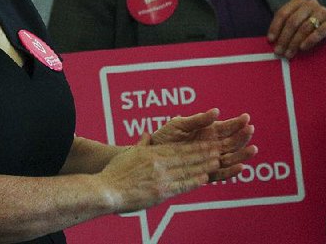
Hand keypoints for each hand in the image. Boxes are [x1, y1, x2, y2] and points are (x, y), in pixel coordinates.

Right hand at [100, 135, 219, 212]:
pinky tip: (204, 178)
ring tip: (217, 161)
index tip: (205, 143)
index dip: (194, 146)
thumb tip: (147, 134)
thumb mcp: (128, 154)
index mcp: (152, 153)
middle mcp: (159, 163)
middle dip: (203, 153)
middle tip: (218, 148)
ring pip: (187, 170)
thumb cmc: (115, 173)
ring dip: (203, 165)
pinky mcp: (161, 192)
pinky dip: (194, 181)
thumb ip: (141, 144)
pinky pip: (181, 185)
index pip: (178, 148)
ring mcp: (161, 177)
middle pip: (186, 157)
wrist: (107, 190)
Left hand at [150, 109, 256, 181]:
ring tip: (252, 149)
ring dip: (242, 154)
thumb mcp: (179, 124)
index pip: (226, 128)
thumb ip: (198, 120)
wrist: (151, 154)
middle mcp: (211, 146)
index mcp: (207, 132)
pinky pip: (220, 174)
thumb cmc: (165, 136)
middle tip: (250, 130)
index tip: (246, 118)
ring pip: (230, 158)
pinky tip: (240, 167)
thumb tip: (216, 111)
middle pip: (231, 143)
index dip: (237, 123)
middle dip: (242, 137)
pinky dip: (231, 171)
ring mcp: (208, 160)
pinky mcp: (203, 173)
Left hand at [267, 0, 325, 57]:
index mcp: (297, 2)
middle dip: (284, 38)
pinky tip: (303, 48)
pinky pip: (321, 31)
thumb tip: (272, 41)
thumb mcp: (295, 23)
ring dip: (295, 42)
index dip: (275, 27)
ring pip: (305, 27)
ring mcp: (323, 11)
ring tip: (289, 54)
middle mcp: (310, 3)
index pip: (283, 14)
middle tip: (279, 52)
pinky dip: (310, 40)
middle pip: (293, 21)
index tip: (271, 40)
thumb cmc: (308, 27)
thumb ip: (284, 28)